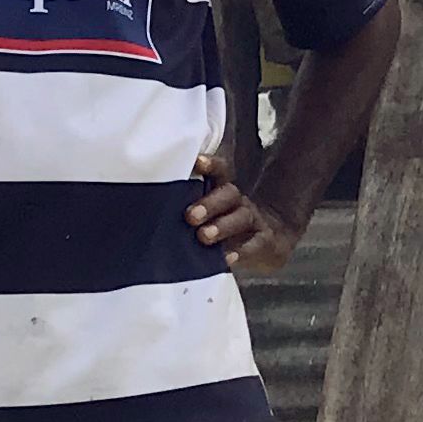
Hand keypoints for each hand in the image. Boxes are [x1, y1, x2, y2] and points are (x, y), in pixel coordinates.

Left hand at [184, 151, 302, 275]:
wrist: (270, 243)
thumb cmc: (225, 227)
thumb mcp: (209, 213)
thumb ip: (189, 208)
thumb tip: (151, 212)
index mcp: (223, 190)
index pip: (219, 170)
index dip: (210, 165)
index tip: (197, 163)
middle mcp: (239, 202)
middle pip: (228, 194)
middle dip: (209, 203)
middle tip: (190, 216)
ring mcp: (254, 221)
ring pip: (241, 218)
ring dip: (222, 226)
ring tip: (204, 236)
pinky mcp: (265, 243)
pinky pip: (254, 245)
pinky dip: (240, 252)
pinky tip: (227, 258)